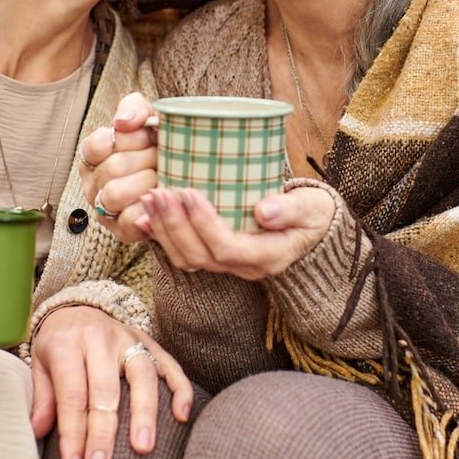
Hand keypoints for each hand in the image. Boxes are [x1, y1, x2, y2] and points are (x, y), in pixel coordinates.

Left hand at [30, 305, 191, 458]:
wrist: (77, 307)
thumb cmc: (58, 345)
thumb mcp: (39, 364)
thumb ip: (43, 397)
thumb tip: (38, 431)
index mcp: (67, 343)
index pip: (72, 395)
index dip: (73, 434)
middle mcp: (100, 338)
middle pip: (105, 389)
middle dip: (103, 432)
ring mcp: (129, 338)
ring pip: (142, 375)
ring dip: (144, 413)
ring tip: (143, 447)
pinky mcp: (150, 341)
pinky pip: (170, 364)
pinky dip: (180, 389)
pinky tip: (182, 416)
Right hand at [77, 92, 158, 242]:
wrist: (182, 177)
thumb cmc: (158, 148)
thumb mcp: (147, 119)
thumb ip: (134, 108)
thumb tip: (123, 122)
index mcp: (93, 155)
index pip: (99, 143)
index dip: (130, 139)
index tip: (149, 136)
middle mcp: (92, 182)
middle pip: (112, 168)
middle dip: (146, 159)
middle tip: (163, 156)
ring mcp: (104, 209)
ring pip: (114, 194)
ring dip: (146, 182)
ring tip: (162, 176)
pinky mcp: (122, 231)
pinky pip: (129, 220)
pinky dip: (148, 207)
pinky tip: (161, 195)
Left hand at [138, 187, 336, 280]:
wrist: (313, 229)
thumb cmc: (313, 214)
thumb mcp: (312, 208)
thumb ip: (290, 208)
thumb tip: (264, 211)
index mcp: (268, 256)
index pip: (227, 248)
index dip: (203, 223)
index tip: (189, 191)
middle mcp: (244, 267)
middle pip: (199, 256)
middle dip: (174, 224)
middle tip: (158, 191)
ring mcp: (228, 265)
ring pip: (186, 258)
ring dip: (163, 229)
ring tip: (149, 197)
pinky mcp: (216, 256)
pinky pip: (182, 253)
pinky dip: (160, 236)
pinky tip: (144, 216)